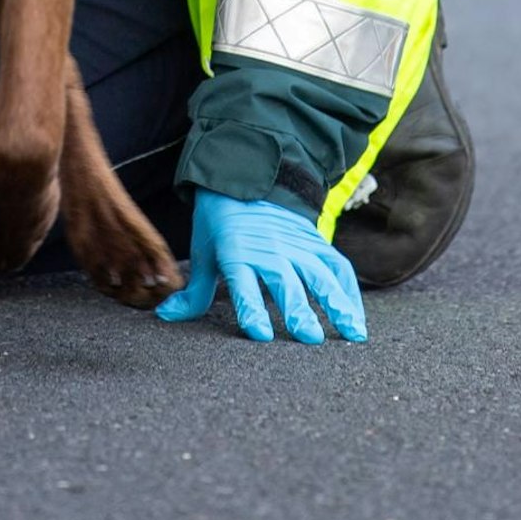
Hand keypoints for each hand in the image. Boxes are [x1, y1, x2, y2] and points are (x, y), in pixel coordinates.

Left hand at [156, 188, 366, 343]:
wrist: (242, 182)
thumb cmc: (218, 225)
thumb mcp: (204, 254)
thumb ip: (193, 292)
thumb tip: (164, 315)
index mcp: (235, 252)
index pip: (242, 283)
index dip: (249, 307)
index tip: (259, 334)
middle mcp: (267, 248)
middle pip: (284, 281)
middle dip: (297, 309)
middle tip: (310, 338)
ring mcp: (295, 244)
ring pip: (318, 274)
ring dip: (336, 302)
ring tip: (351, 332)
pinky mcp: (315, 241)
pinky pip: (337, 266)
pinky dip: (349, 290)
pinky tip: (356, 317)